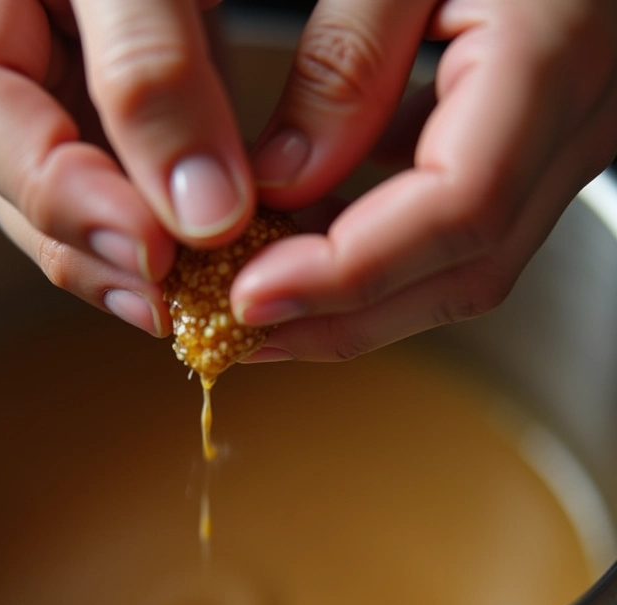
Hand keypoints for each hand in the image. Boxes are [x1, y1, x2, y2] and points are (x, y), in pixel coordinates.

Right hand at [0, 0, 255, 337]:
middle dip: (91, 251)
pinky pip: (107, 195)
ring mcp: (43, 102)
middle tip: (170, 305)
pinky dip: (150, 241)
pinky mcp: (92, 125)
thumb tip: (202, 211)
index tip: (153, 249)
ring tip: (181, 308)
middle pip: (10, 184)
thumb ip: (156, 73)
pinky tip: (192, 270)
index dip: (62, 194)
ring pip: (56, 205)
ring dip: (118, 267)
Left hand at [233, 0, 616, 361]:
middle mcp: (575, 122)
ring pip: (464, 269)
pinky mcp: (533, 151)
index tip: (250, 297)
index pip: (455, 209)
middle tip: (246, 332)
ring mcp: (563, 145)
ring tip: (269, 306)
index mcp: (550, 56)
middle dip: (344, 318)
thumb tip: (281, 184)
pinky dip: (381, 257)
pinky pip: (459, 233)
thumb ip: (344, 60)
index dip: (349, 272)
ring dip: (359, 304)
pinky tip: (316, 245)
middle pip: (462, 270)